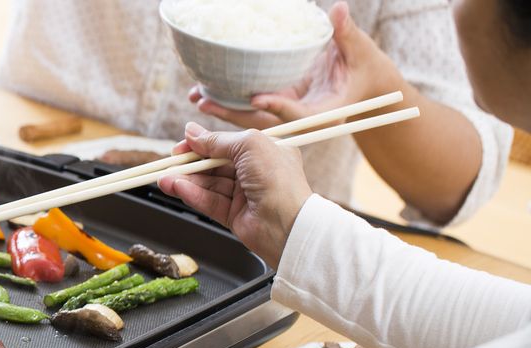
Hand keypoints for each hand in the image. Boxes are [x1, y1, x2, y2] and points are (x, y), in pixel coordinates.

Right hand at [157, 124, 311, 266]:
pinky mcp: (233, 215)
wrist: (287, 223)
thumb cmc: (277, 178)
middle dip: (191, 164)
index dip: (204, 144)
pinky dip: (192, 194)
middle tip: (170, 162)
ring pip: (208, 184)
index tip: (182, 145)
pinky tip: (175, 188)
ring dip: (186, 180)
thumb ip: (217, 140)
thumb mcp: (248, 145)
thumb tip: (192, 133)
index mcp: (264, 152)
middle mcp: (254, 173)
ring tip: (164, 178)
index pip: (227, 145)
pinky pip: (208, 202)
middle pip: (215, 165)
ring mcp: (243, 195)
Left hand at [190, 2, 398, 128]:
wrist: (365, 83)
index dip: (278, 105)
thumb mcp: (359, 49)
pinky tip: (204, 95)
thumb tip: (337, 9)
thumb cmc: (365, 65)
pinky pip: (251, 111)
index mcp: (326, 113)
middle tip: (204, 105)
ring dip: (223, 112)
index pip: (298, 112)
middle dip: (234, 116)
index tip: (257, 98)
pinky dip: (229, 104)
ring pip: (252, 120)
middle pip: (264, 123)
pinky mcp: (279, 108)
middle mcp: (301, 120)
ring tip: (197, 99)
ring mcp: (287, 116)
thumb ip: (345, 33)